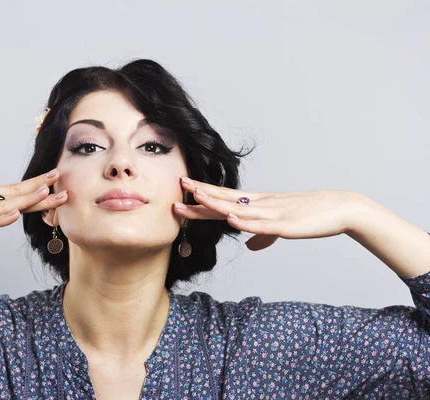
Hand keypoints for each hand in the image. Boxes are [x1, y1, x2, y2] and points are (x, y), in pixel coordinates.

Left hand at [173, 177, 364, 250]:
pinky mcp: (286, 225)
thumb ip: (262, 236)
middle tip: (179, 187)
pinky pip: (262, 224)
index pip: (226, 198)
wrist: (340, 209)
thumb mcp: (281, 227)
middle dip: (202, 195)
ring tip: (196, 197)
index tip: (184, 189)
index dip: (205, 194)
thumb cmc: (310, 215)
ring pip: (240, 209)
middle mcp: (262, 204)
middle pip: (226, 200)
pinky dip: (246, 222)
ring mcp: (273, 213)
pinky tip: (231, 219)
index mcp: (259, 203)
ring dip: (217, 203)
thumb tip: (249, 247)